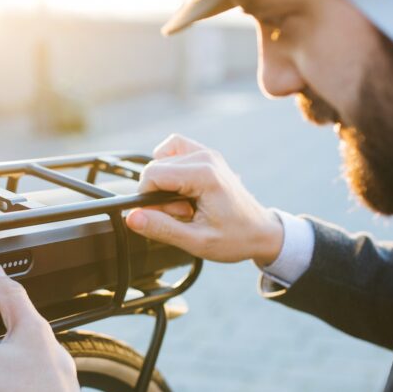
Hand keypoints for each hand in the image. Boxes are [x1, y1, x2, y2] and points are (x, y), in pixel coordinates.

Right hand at [126, 134, 282, 264]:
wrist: (261, 231)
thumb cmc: (235, 238)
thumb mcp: (196, 242)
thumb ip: (161, 228)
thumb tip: (132, 217)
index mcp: (204, 175)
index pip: (152, 175)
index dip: (148, 199)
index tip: (169, 217)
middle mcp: (205, 157)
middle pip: (155, 167)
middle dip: (159, 195)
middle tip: (185, 215)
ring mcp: (207, 153)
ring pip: (161, 158)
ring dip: (165, 183)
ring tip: (185, 203)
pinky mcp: (206, 155)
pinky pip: (173, 150)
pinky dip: (169, 167)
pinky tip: (179, 187)